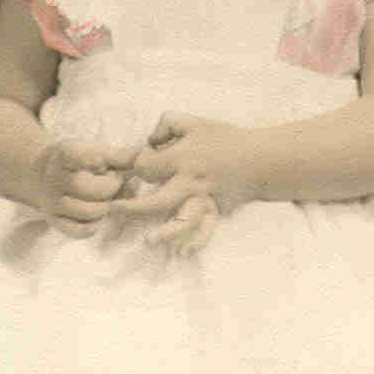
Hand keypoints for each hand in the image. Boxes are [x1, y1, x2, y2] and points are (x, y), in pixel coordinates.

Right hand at [30, 137, 136, 236]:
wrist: (42, 175)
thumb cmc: (80, 160)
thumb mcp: (95, 151)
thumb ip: (120, 156)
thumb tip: (146, 157)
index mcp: (63, 154)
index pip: (70, 156)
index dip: (86, 160)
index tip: (101, 163)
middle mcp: (54, 178)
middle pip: (83, 187)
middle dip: (108, 188)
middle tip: (116, 183)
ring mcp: (52, 202)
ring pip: (84, 211)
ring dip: (104, 207)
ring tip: (108, 199)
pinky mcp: (55, 221)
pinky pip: (77, 230)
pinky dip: (94, 226)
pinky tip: (99, 216)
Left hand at [116, 112, 255, 250]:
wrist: (260, 158)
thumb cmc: (225, 137)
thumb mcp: (194, 121)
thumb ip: (167, 124)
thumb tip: (149, 141)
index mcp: (183, 158)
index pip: (148, 167)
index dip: (135, 166)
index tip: (131, 167)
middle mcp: (191, 182)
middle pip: (157, 200)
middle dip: (133, 208)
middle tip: (113, 209)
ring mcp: (204, 199)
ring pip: (182, 220)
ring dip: (165, 232)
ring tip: (147, 241)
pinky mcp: (216, 210)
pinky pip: (206, 230)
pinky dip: (196, 242)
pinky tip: (184, 252)